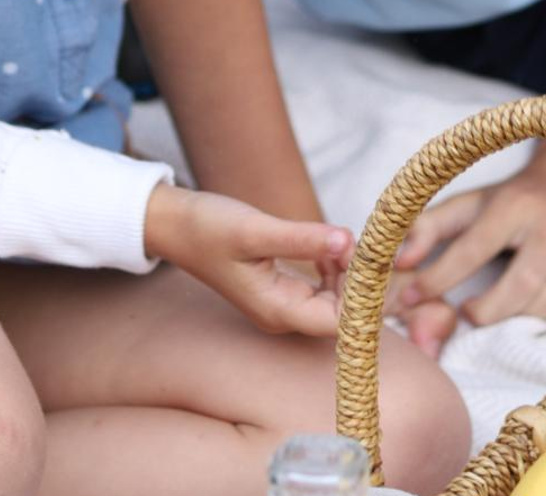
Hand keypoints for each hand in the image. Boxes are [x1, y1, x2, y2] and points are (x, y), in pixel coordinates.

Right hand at [144, 183, 353, 336]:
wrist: (175, 223)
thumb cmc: (209, 227)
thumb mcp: (257, 230)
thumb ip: (303, 239)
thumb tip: (350, 242)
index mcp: (278, 310)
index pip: (340, 322)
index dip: (363, 296)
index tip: (371, 258)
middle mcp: (282, 314)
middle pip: (341, 314)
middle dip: (360, 283)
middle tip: (367, 244)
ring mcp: (280, 302)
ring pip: (334, 300)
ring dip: (348, 273)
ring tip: (348, 239)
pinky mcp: (279, 286)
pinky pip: (320, 287)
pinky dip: (333, 266)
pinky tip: (330, 242)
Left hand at [391, 145, 545, 357]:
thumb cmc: (514, 198)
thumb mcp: (471, 202)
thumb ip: (430, 227)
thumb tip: (398, 261)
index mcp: (511, 203)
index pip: (473, 246)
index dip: (438, 276)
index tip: (410, 297)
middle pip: (518, 282)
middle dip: (485, 309)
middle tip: (460, 314)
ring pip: (543, 298)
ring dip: (508, 315)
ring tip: (482, 313)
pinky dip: (532, 314)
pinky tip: (515, 310)